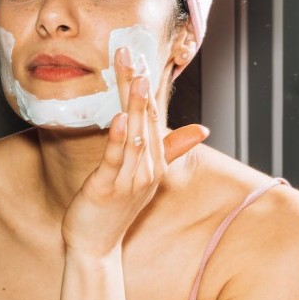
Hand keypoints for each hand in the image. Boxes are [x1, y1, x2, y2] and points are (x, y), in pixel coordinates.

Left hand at [61, 49, 207, 258]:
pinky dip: (119, 138)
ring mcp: (129, 180)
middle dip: (138, 86)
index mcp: (154, 162)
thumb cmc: (115, 208)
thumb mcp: (145, 176)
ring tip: (135, 78)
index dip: (147, 87)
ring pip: (134, 136)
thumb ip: (170, 149)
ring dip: (136, 106)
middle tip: (132, 53)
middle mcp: (147, 169)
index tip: (141, 58)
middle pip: (146, 120)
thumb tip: (203, 128)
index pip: (154, 117)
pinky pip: (114, 160)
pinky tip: (119, 118)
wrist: (95, 246)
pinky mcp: (107, 189)